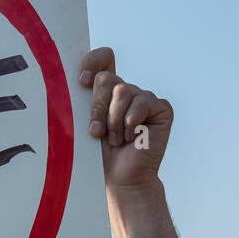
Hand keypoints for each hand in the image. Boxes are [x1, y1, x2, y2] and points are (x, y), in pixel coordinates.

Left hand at [79, 47, 172, 189]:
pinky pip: (141, 102)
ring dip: (113, 120)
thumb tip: (77, 80)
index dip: (93, 61)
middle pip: (106, 79)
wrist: (121, 179)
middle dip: (97, 108)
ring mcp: (145, 98)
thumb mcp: (85, 123)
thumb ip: (83, 100)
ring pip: (122, 91)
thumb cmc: (99, 156)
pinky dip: (131, 122)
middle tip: (96, 133)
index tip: (82, 81)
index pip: (104, 58)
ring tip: (116, 140)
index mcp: (107, 92)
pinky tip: (132, 138)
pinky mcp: (161, 109)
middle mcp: (127, 92)